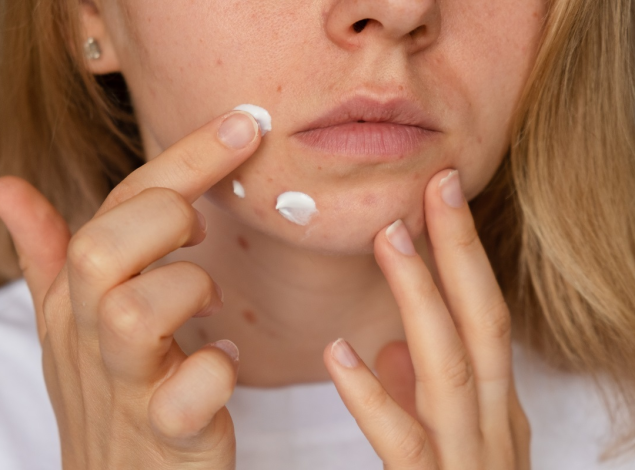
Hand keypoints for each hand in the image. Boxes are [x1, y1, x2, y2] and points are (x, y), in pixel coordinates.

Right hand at [0, 110, 261, 468]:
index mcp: (77, 298)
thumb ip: (51, 254)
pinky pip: (188, 394)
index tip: (246, 125)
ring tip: (209, 304)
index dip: (183, 159)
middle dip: (165, 219)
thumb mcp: (69, 321)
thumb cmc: (105, 393)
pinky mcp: (169, 434)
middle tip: (200, 234)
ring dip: (188, 290)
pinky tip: (226, 361)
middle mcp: (93, 336)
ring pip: (135, 313)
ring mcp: (127, 387)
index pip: (120, 205)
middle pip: (105, 250)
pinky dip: (218, 370)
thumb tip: (10, 189)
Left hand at [324, 169, 530, 468]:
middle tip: (435, 186)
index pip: (484, 318)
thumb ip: (418, 396)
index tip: (439, 198)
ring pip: (450, 370)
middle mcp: (494, 431)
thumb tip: (383, 348)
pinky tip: (340, 356)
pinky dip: (374, 400)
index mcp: (494, 412)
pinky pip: (405, 446)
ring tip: (391, 239)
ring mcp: (472, 466)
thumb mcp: (450, 447)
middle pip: (482, 326)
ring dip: (422, 300)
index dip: (465, 256)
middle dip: (461, 253)